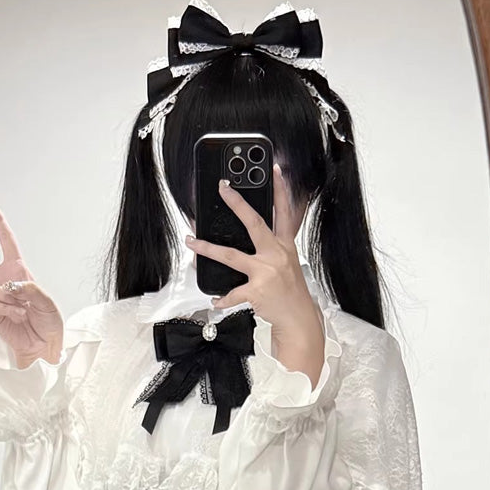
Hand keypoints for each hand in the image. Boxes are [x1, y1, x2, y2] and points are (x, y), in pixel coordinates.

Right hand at [0, 203, 62, 367]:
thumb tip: (12, 284)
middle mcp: (3, 281)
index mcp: (18, 271)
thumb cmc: (49, 323)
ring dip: (8, 298)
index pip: (7, 243)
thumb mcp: (47, 301)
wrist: (44, 346)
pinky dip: (7, 310)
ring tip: (22, 309)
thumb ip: (31, 288)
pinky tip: (17, 316)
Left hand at [185, 163, 321, 340]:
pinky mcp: (256, 291)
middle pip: (254, 223)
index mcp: (284, 246)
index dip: (280, 189)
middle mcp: (276, 255)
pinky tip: (215, 300)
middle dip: (237, 203)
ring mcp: (265, 272)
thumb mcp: (288, 263)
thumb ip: (273, 247)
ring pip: (230, 255)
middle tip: (223, 188)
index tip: (274, 170)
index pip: (284, 212)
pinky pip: (231, 293)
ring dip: (206, 248)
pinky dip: (221, 298)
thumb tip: (251, 237)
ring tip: (191, 241)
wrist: (298, 319)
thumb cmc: (290, 291)